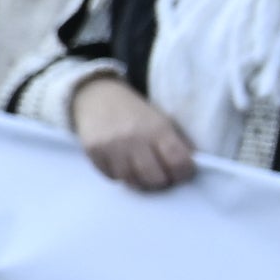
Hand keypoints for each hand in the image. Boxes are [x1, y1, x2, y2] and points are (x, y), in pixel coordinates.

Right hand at [73, 75, 198, 194]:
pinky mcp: (93, 151)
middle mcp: (134, 138)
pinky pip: (111, 177)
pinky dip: (119, 175)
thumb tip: (186, 170)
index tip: (180, 173)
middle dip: (161, 181)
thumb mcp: (163, 122)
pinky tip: (121, 164)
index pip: (178, 163)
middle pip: (154, 178)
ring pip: (131, 181)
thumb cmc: (137, 113)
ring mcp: (111, 146)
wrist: (98, 97)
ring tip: (140, 170)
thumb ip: (177, 145)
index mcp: (157, 128)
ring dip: (138, 180)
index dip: (183, 174)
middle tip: (160, 175)